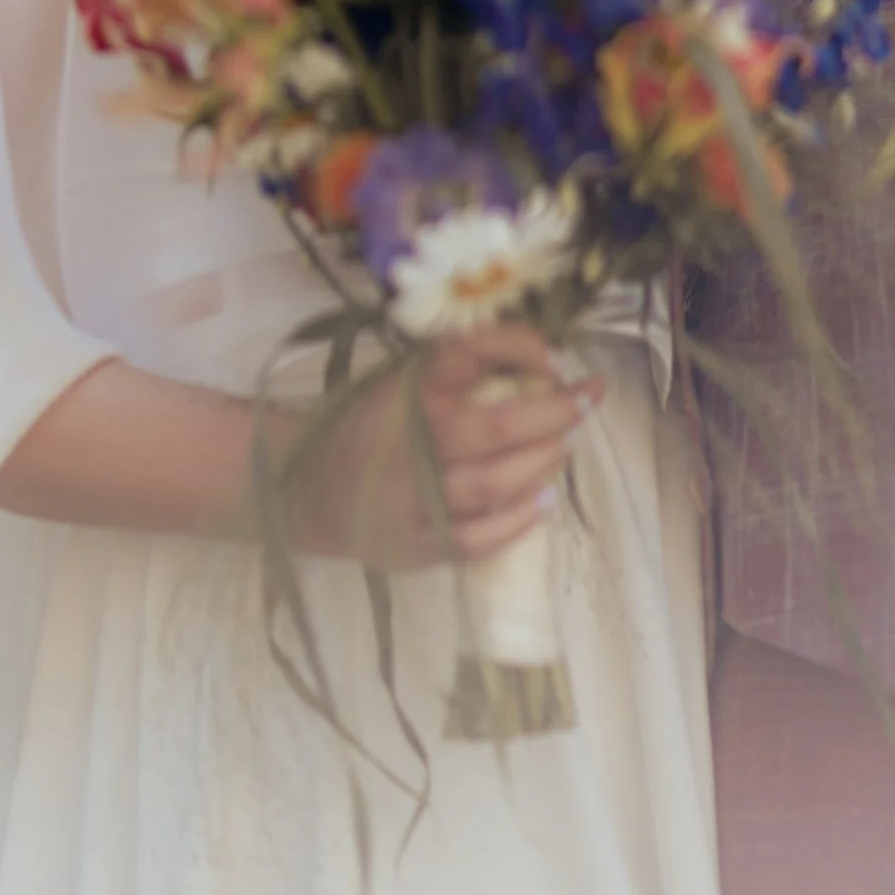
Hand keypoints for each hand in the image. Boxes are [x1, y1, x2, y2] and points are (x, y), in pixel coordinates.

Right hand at [288, 323, 601, 568]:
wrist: (306, 489)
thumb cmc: (370, 426)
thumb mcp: (402, 382)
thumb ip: (458, 368)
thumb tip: (538, 357)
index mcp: (405, 392)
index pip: (467, 353)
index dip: (518, 349)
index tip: (556, 358)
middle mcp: (410, 443)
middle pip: (495, 427)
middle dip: (553, 413)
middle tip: (588, 401)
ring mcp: (412, 500)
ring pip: (492, 484)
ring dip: (541, 463)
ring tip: (563, 449)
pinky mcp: (414, 545)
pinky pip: (476, 538)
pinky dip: (517, 521)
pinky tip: (544, 501)